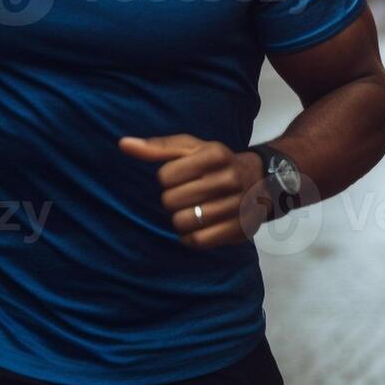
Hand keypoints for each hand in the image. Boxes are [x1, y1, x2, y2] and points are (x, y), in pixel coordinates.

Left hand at [120, 134, 265, 248]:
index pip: (165, 176)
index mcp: (215, 154)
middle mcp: (229, 178)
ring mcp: (236, 205)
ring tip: (191, 211)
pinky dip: (191, 237)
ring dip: (180, 220)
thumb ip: (157, 147)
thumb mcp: (191, 148)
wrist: (261, 181)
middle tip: (185, 196)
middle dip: (172, 200)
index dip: (166, 179)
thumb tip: (123, 144)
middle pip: (171, 201)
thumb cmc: (216, 164)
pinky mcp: (239, 229)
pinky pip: (198, 240)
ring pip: (183, 222)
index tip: (179, 177)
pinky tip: (197, 227)